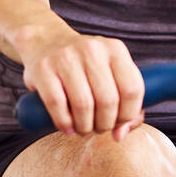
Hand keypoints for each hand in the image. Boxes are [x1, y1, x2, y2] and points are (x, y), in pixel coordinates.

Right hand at [16, 22, 144, 139]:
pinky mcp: (43, 68)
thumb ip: (125, 102)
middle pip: (108, 100)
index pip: (132, 89)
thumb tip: (120, 135)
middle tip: (98, 128)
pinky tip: (67, 126)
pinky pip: (57, 104)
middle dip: (105, 124)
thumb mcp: (110, 72)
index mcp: (115, 49)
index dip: (128, 114)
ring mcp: (66, 57)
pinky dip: (64, 122)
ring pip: (83, 105)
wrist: (45, 41)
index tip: (119, 123)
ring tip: (83, 128)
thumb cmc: (84, 65)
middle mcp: (92, 49)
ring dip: (85, 127)